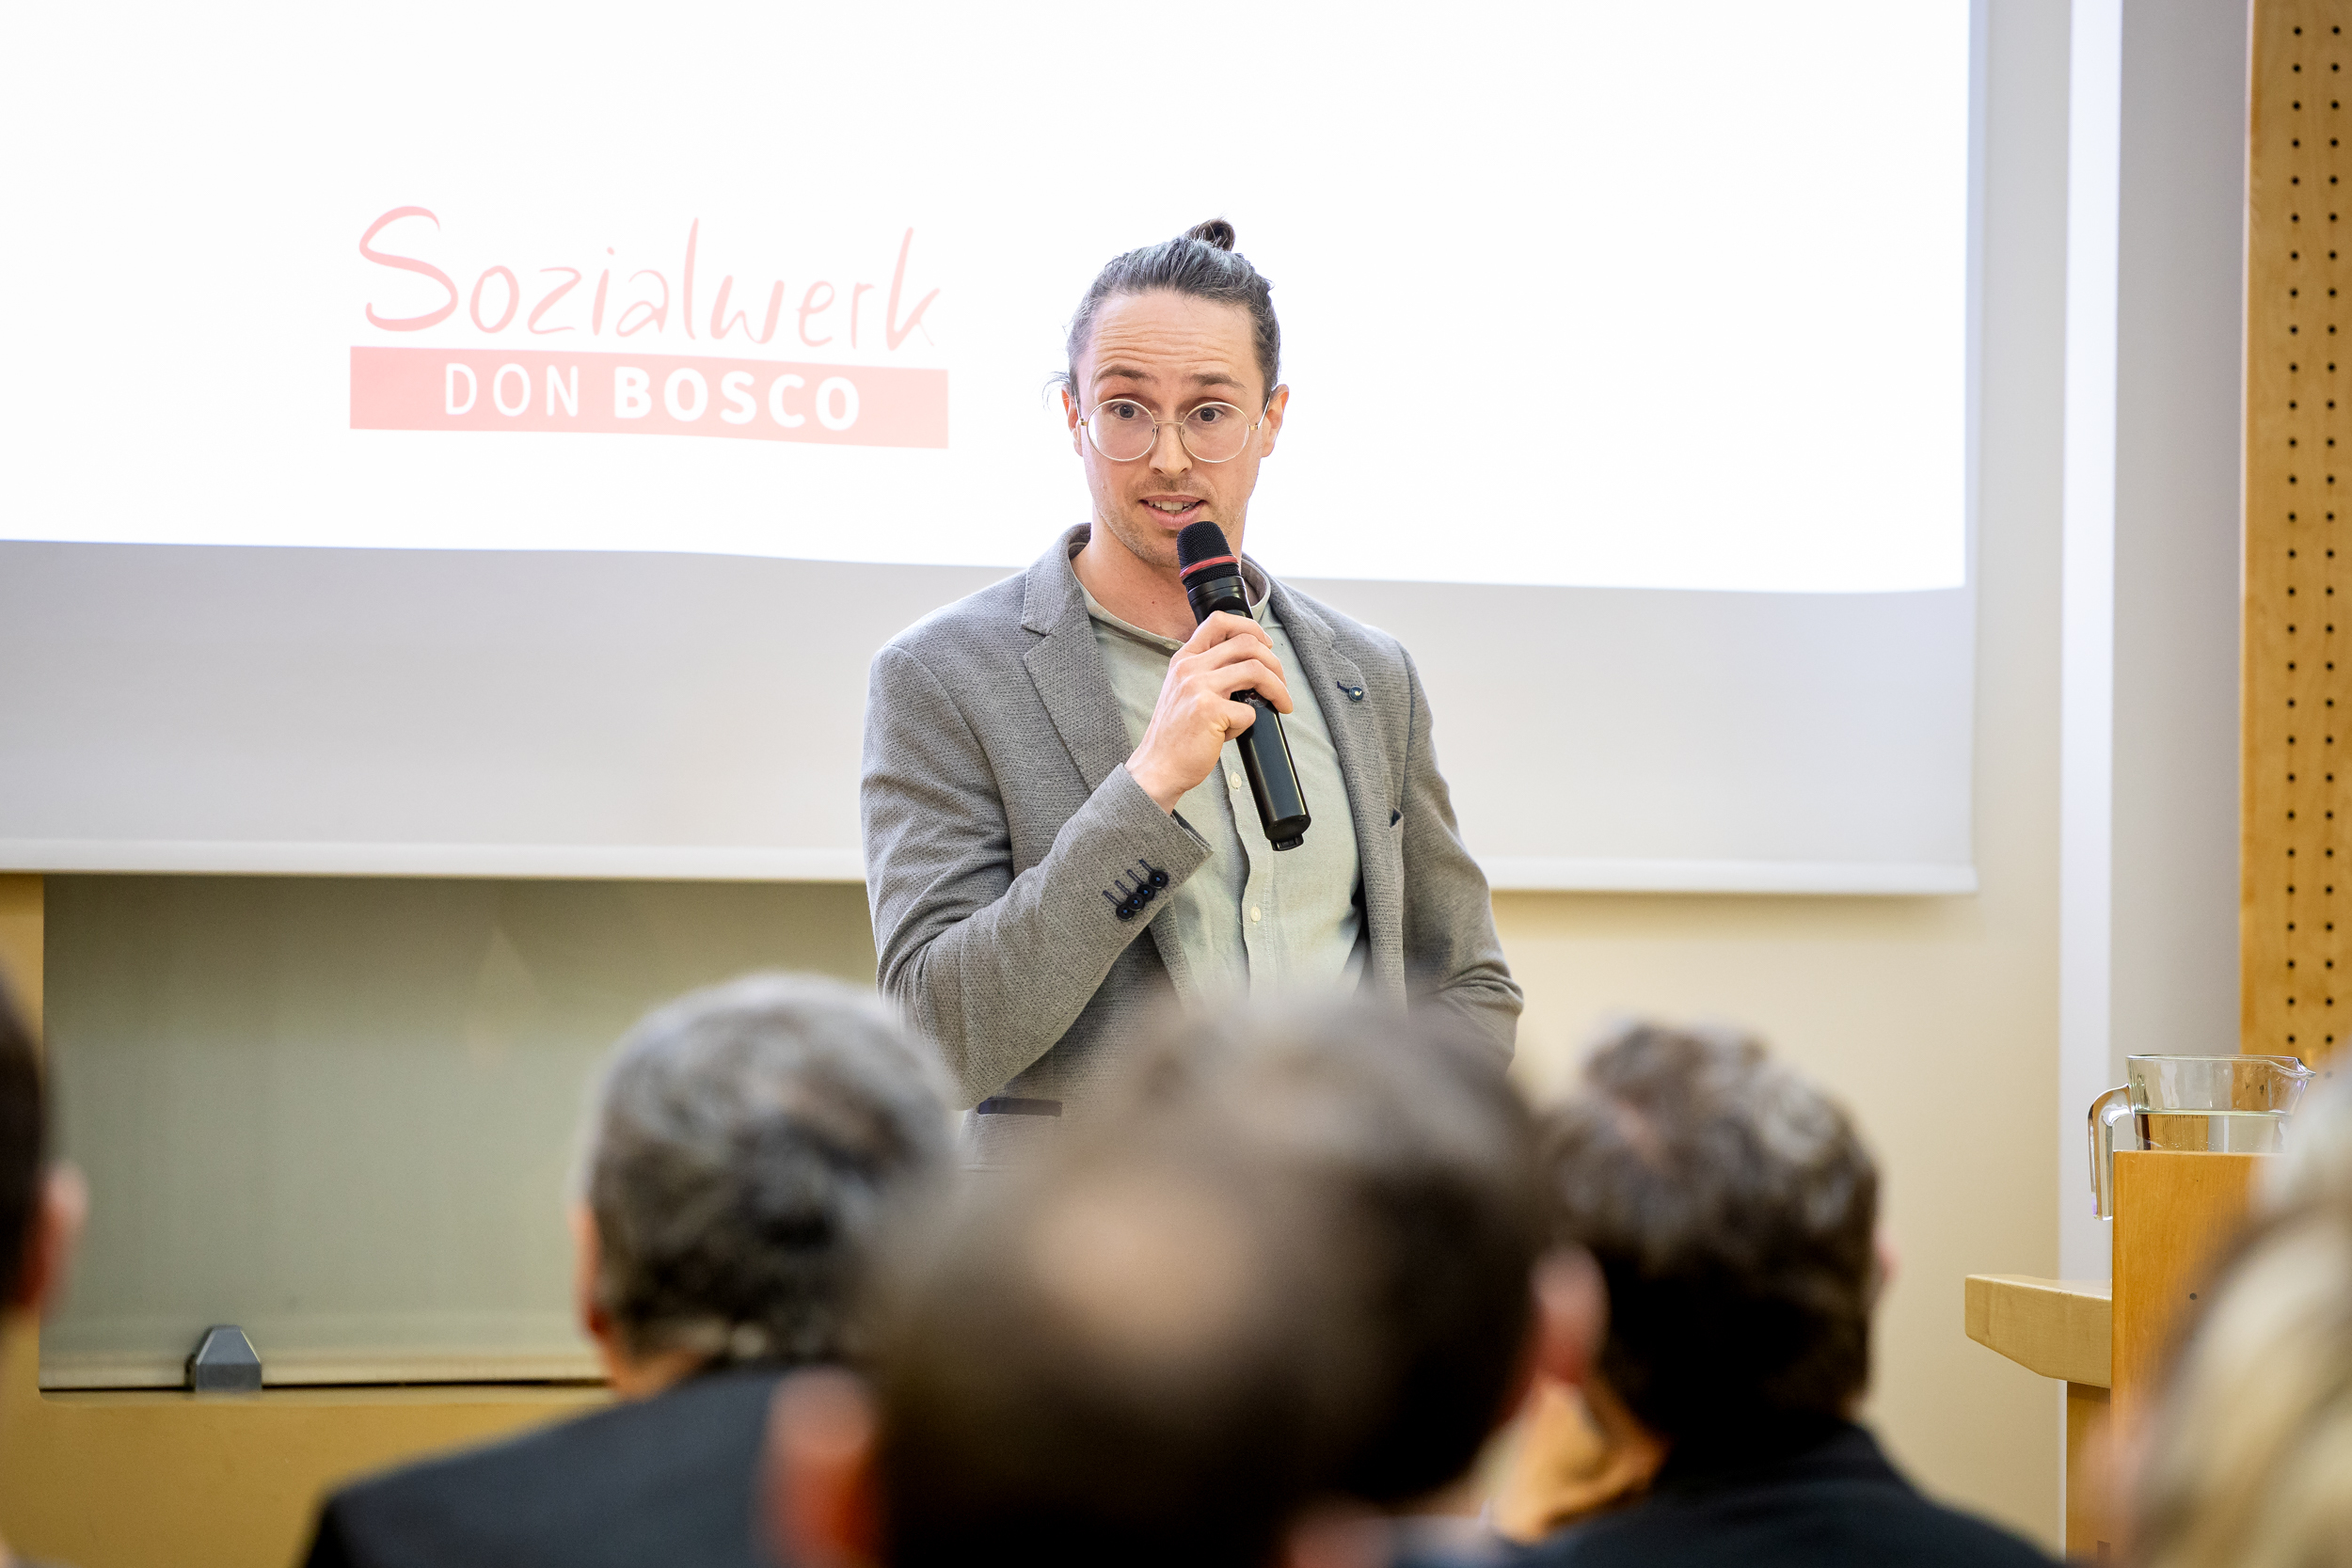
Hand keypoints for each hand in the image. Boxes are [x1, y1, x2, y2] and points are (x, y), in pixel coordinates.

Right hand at [1124, 611, 1293, 811]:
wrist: (1158, 767)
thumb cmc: (1175, 735)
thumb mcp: (1183, 692)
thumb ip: (1208, 674)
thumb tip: (1251, 668)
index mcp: (1184, 660)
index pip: (1219, 622)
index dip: (1250, 627)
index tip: (1265, 646)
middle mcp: (1189, 668)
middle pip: (1247, 644)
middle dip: (1275, 664)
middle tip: (1281, 685)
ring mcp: (1198, 687)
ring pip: (1256, 671)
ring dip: (1278, 689)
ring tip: (1282, 704)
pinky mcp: (1209, 710)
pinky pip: (1248, 712)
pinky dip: (1246, 725)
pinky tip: (1231, 734)